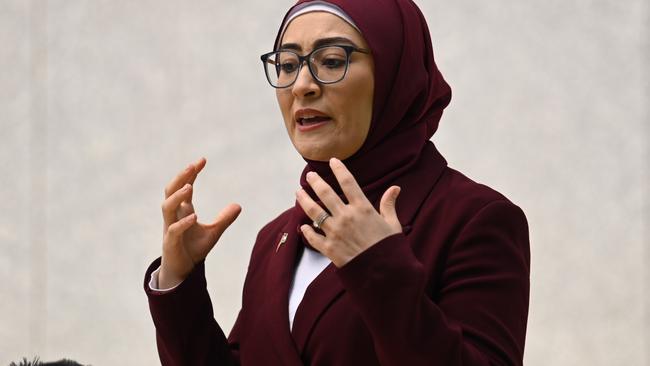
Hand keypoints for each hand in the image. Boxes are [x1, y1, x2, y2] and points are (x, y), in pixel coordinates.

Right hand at [159, 158, 240, 287]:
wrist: (183, 270)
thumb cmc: (193, 249)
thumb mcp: (214, 232)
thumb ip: (224, 218)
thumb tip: (238, 205)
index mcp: (183, 210)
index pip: (184, 186)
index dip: (191, 173)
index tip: (202, 160)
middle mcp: (174, 216)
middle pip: (171, 190)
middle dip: (180, 177)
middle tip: (192, 166)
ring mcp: (170, 228)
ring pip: (166, 207)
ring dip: (177, 196)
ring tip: (190, 186)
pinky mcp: (170, 243)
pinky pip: (174, 230)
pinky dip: (183, 223)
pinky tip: (194, 217)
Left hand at [296, 158, 401, 266]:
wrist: (383, 273)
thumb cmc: (389, 248)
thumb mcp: (393, 224)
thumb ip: (389, 205)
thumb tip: (395, 188)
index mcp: (363, 208)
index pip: (348, 182)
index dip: (339, 169)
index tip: (332, 161)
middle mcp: (346, 217)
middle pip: (325, 193)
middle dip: (315, 182)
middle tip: (309, 175)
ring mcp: (335, 232)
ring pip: (313, 212)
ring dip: (304, 200)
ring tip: (298, 192)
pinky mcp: (329, 248)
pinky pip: (312, 237)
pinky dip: (306, 231)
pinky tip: (303, 227)